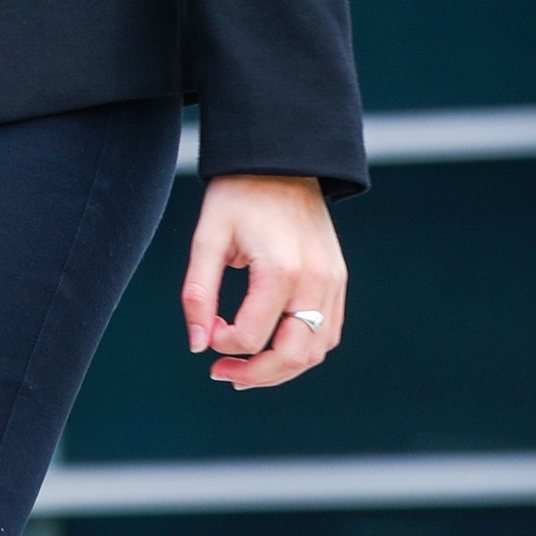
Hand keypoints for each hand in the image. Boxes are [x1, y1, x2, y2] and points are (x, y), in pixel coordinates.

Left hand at [184, 174, 344, 390]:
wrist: (281, 160)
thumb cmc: (237, 195)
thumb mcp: (207, 238)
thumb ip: (198, 294)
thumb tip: (197, 345)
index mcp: (280, 270)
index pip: (252, 336)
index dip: (222, 343)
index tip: (206, 328)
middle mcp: (315, 281)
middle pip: (293, 356)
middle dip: (256, 375)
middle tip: (222, 374)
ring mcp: (333, 282)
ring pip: (316, 351)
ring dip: (282, 369)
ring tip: (246, 368)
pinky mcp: (338, 280)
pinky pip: (328, 331)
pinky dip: (303, 349)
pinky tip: (274, 345)